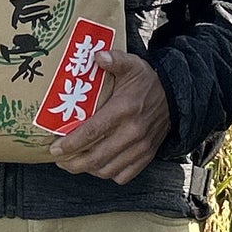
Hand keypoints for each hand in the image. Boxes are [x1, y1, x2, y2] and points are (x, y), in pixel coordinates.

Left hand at [48, 50, 169, 184]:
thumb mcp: (132, 65)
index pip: (93, 132)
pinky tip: (97, 165)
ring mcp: (140, 147)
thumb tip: (97, 55)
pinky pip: (122, 175)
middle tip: (59, 159)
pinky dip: (106, 174)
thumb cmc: (147, 83)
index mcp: (124, 109)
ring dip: (87, 170)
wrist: (175, 98)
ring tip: (73, 163)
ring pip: (106, 169)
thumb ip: (115, 59)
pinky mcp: (146, 157)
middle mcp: (132, 132)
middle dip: (72, 162)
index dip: (71, 143)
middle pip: (96, 157)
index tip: (55, 148)